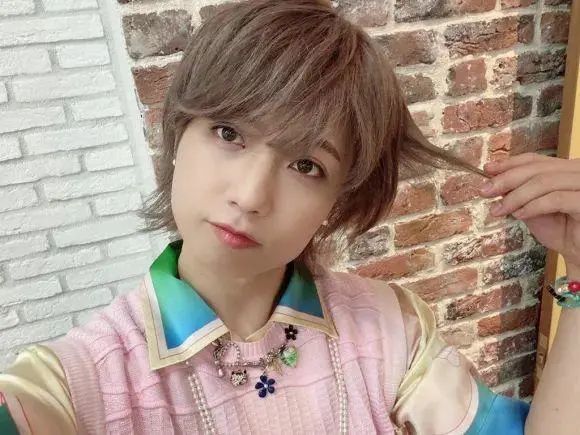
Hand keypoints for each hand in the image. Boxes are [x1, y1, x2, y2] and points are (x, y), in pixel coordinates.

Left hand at [480, 153, 579, 279]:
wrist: (577, 252)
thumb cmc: (560, 230)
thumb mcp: (531, 207)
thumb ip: (517, 192)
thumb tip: (493, 181)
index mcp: (566, 169)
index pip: (535, 159)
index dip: (509, 163)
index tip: (488, 170)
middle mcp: (578, 173)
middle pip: (538, 168)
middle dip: (507, 179)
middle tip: (485, 190)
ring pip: (545, 182)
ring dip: (516, 196)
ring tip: (499, 209)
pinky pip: (556, 199)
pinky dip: (533, 206)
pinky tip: (519, 215)